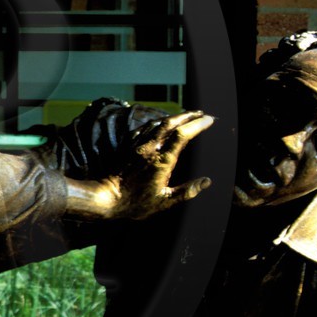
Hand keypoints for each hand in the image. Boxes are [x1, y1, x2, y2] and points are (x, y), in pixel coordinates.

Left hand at [62, 110, 213, 220]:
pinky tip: (160, 124)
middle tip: (202, 113)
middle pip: (170, 123)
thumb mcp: (164, 202)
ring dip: (174, 117)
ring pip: (157, 124)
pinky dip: (156, 123)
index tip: (210, 120)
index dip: (197, 125)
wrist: (106, 198)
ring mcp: (138, 146)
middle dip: (188, 115)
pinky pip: (144, 129)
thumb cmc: (135, 203)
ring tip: (186, 116)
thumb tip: (206, 181)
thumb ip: (187, 191)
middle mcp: (150, 149)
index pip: (182, 135)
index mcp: (162, 160)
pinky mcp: (128, 147)